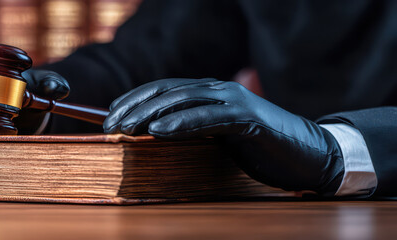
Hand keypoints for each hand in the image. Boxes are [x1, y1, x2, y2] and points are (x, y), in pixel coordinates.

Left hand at [104, 78, 343, 193]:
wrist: (308, 155)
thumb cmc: (257, 148)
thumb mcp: (216, 138)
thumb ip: (190, 130)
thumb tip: (152, 135)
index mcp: (209, 93)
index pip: (163, 89)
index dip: (133, 99)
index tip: (108, 115)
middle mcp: (219, 90)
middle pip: (168, 92)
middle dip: (134, 107)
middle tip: (108, 125)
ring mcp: (235, 101)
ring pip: (184, 100)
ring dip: (150, 114)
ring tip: (124, 128)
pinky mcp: (248, 119)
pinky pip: (209, 118)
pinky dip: (182, 123)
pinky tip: (159, 132)